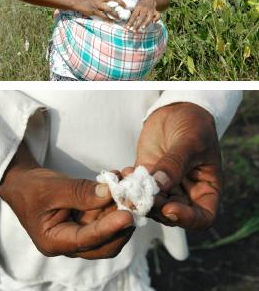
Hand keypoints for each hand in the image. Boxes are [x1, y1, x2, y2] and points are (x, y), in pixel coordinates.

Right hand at [0, 142, 134, 258]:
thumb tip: (109, 193)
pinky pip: (105, 216)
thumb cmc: (30, 187)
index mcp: (53, 241)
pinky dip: (114, 201)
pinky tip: (119, 182)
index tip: (127, 215)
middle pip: (104, 244)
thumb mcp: (51, 188)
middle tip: (134, 201)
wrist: (22, 183)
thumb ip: (79, 192)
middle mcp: (69, 243)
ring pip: (109, 229)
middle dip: (121, 223)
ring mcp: (79, 233)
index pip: (86, 240)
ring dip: (121, 208)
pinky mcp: (86, 222)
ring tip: (128, 184)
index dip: (108, 228)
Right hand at [73, 0, 126, 20]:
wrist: (78, 2)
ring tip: (119, 18)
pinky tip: (111, 21)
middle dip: (121, 3)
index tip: (126, 0)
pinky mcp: (94, 10)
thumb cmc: (88, 1)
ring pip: (109, 8)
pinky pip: (103, 15)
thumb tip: (113, 3)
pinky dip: (107, 19)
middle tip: (125, 8)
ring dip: (115, 14)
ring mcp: (97, 4)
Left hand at [125, 0, 159, 30]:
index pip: (134, 16)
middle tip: (134, 31)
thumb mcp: (135, 6)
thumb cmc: (140, 4)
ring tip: (142, 28)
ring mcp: (151, 10)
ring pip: (150, 17)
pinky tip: (154, 22)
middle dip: (137, 25)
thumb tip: (126, 23)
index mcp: (138, 7)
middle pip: (141, 17)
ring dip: (146, 23)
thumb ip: (132, 13)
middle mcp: (145, 8)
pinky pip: (158, 15)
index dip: (130, 22)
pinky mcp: (156, 11)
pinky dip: (157, 19)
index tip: (127, 28)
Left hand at [134, 102, 221, 229]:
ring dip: (138, 198)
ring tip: (129, 186)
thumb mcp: (190, 142)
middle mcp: (186, 193)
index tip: (169, 209)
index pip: (202, 217)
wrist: (177, 111)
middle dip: (155, 208)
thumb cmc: (194, 126)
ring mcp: (165, 186)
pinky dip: (128, 185)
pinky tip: (124, 173)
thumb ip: (175, 163)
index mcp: (206, 190)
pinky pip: (137, 187)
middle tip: (141, 197)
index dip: (187, 219)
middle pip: (171, 214)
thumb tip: (160, 184)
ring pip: (151, 203)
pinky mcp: (146, 175)